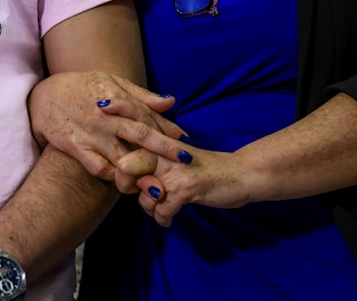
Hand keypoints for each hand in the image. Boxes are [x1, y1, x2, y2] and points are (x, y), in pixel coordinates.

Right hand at [28, 71, 187, 180]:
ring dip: (142, 170)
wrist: (42, 97)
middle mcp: (106, 117)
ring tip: (160, 182)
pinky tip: (127, 182)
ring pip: (122, 156)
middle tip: (186, 160)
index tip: (186, 141)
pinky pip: (100, 168)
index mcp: (116, 97)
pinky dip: (115, 177)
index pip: (147, 115)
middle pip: (141, 134)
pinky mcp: (76, 148)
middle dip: (165, 148)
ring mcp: (91, 134)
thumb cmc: (81, 87)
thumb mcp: (110, 82)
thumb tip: (170, 101)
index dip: (168, 129)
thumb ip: (141, 95)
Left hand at [116, 146, 252, 227]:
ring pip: (143, 196)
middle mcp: (162, 150)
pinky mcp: (186, 188)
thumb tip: (119, 168)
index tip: (117, 145)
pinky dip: (164, 218)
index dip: (117, 146)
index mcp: (157, 140)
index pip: (124, 138)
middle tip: (146, 191)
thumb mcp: (171, 157)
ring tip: (164, 203)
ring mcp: (174, 169)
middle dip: (127, 187)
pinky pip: (161, 211)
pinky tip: (169, 217)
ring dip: (151, 207)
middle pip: (123, 168)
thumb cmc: (200, 168)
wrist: (239, 174)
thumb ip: (146, 158)